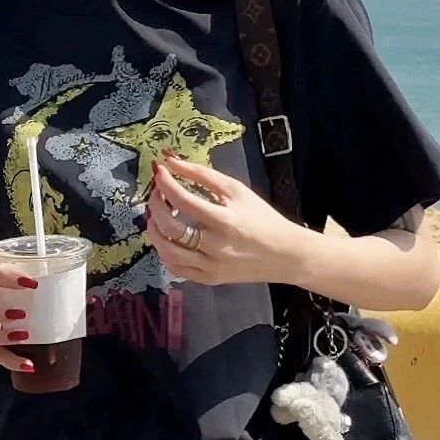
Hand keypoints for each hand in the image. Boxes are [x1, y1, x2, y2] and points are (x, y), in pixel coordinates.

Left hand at [145, 151, 306, 285]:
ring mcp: (210, 266)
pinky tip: (167, 237)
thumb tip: (172, 161)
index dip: (165, 183)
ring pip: (167, 251)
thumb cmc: (262, 218)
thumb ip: (203, 175)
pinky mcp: (208, 279)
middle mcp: (215, 246)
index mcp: (224, 221)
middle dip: (155, 205)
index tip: (159, 171)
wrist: (285, 254)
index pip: (182, 200)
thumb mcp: (237, 190)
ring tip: (156, 215)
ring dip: (154, 230)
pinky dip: (164, 251)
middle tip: (156, 193)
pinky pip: (176, 268)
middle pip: (169, 226)